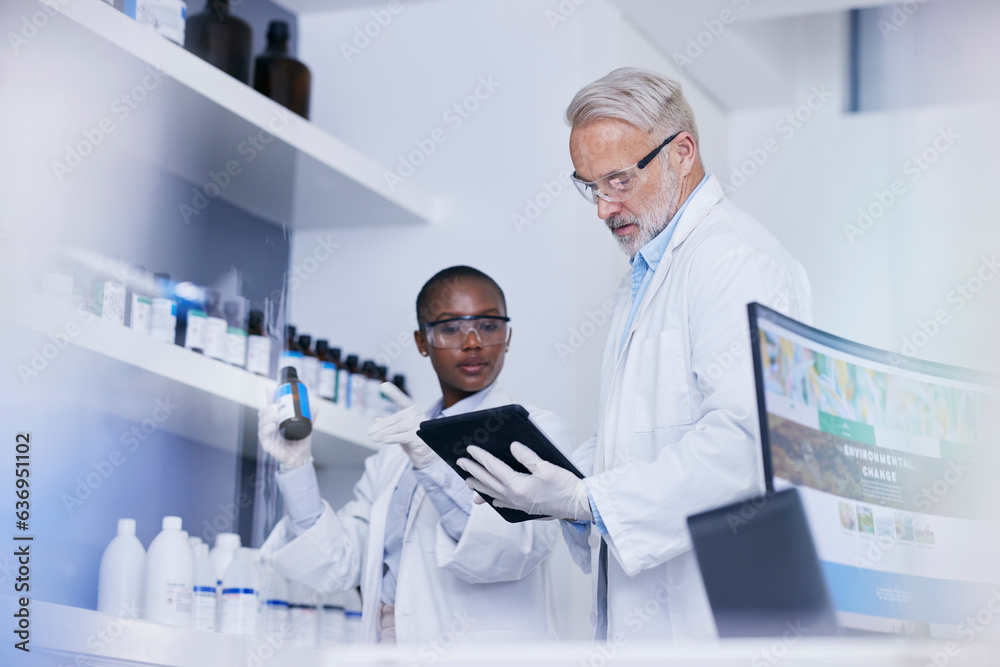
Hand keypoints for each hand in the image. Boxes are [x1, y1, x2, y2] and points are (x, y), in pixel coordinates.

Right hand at [258, 382, 313, 471]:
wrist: (301, 457)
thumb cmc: (300, 442)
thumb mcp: (306, 426)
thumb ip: (310, 416)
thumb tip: (314, 405)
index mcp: (277, 419)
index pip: (271, 405)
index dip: (269, 396)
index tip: (269, 386)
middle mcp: (270, 425)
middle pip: (263, 412)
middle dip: (268, 407)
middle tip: (276, 406)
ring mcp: (267, 434)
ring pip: (261, 422)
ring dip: (267, 416)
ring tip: (275, 414)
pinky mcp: (266, 443)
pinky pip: (263, 435)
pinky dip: (266, 429)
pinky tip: (272, 426)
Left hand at [367, 383, 436, 468]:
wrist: (427, 454)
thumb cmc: (413, 439)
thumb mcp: (400, 430)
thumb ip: (390, 424)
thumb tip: (377, 420)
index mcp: (412, 411)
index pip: (402, 400)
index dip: (393, 393)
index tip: (383, 385)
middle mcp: (417, 416)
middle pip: (397, 418)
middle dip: (382, 425)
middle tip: (369, 431)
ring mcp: (420, 427)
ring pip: (399, 428)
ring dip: (384, 433)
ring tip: (373, 437)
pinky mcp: (420, 439)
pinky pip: (404, 437)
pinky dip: (393, 438)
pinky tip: (384, 440)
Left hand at [457, 442, 592, 520]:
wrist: (578, 505)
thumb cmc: (565, 486)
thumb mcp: (547, 467)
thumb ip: (527, 457)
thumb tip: (513, 446)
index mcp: (517, 486)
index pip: (494, 468)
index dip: (481, 457)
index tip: (470, 449)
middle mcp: (514, 496)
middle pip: (488, 481)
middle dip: (473, 470)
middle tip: (461, 463)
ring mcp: (518, 503)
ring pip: (492, 493)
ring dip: (479, 486)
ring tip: (468, 482)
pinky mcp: (524, 507)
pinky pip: (503, 503)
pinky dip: (493, 499)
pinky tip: (490, 500)